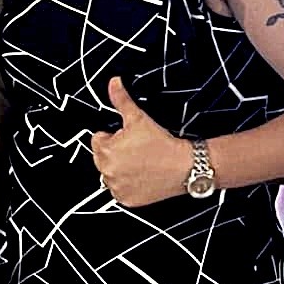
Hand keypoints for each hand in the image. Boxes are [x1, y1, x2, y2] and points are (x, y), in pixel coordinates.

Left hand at [90, 78, 190, 207]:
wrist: (185, 166)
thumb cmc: (162, 144)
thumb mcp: (138, 117)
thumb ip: (121, 99)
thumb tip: (113, 82)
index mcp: (105, 151)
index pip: (98, 140)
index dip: (115, 136)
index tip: (130, 138)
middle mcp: (107, 172)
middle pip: (103, 158)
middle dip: (116, 152)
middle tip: (138, 150)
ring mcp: (116, 188)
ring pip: (111, 174)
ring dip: (121, 169)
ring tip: (142, 163)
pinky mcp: (127, 200)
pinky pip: (120, 191)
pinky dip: (129, 185)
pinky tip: (143, 177)